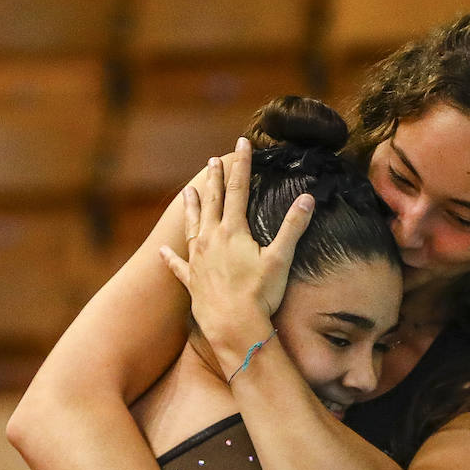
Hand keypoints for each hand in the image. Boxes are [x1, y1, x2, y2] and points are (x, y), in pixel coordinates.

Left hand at [159, 137, 314, 376]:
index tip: (242, 143)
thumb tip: (308, 198)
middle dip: (214, 179)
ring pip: (192, 225)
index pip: (238, 189)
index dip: (241, 164)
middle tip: (212, 161)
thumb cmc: (259, 294)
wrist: (234, 326)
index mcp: (233, 230)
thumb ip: (293, 227)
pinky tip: (161, 250)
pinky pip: (177, 265)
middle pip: (212, 201)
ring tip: (187, 191)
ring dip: (191, 207)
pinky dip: (169, 256)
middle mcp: (211, 239)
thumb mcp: (280, 259)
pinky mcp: (191, 280)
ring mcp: (198, 259)